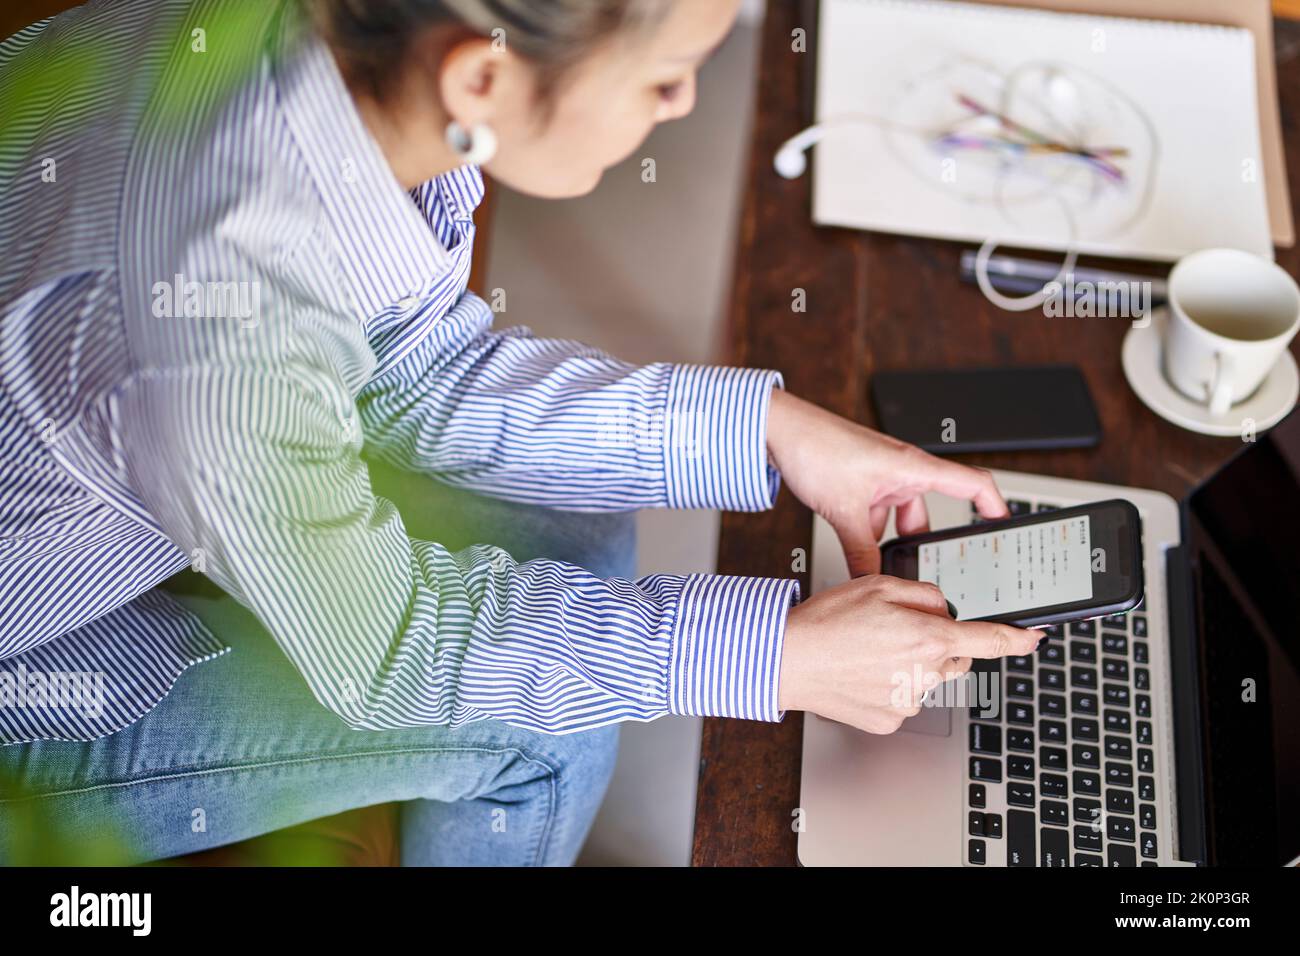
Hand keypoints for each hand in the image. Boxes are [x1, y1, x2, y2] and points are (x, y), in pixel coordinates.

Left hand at [766, 390, 1009, 575]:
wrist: (779, 430)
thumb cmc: (815, 448)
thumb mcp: (843, 511)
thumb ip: (861, 551)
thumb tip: (874, 580)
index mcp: (913, 467)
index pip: (973, 484)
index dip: (996, 506)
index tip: (1006, 529)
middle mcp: (903, 470)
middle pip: (928, 513)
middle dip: (921, 542)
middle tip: (920, 569)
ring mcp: (882, 477)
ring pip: (898, 517)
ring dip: (887, 539)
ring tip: (871, 559)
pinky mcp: (861, 482)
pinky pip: (876, 514)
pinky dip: (868, 532)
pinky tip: (852, 548)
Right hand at [778, 575, 1040, 733]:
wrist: (787, 660)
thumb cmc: (827, 621)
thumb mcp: (880, 584)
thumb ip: (925, 594)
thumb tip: (944, 609)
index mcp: (928, 638)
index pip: (988, 640)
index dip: (1017, 639)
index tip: (1033, 638)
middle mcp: (924, 674)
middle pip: (955, 658)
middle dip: (939, 644)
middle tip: (898, 631)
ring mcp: (908, 702)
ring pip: (928, 678)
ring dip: (912, 665)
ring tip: (870, 652)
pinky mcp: (890, 720)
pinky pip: (905, 699)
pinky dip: (891, 685)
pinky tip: (863, 672)